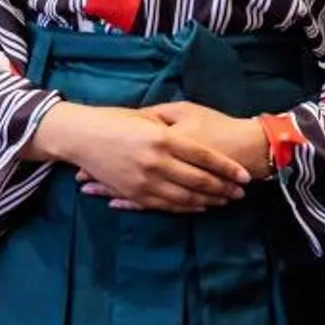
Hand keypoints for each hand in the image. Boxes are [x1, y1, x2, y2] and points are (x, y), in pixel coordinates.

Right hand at [32, 101, 246, 211]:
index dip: (226, 169)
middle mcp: (156, 162)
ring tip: (224, 201)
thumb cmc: (114, 120)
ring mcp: (145, 181)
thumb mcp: (145, 117)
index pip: (204, 157)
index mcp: (162, 139)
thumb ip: (171, 129)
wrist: (81, 136)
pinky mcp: (134, 193)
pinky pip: (166, 205)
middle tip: (240, 193)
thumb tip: (195, 140)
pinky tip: (199, 207)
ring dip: (208, 201)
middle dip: (223, 188)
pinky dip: (186, 207)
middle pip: (199, 180)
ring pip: (185, 197)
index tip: (243, 176)